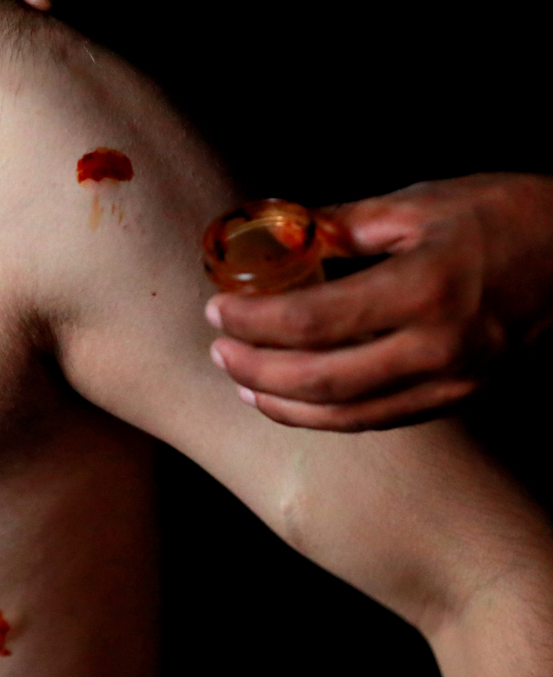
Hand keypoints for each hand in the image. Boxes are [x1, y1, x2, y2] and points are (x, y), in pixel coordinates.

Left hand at [206, 173, 552, 430]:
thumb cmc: (513, 216)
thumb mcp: (427, 202)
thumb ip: (348, 223)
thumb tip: (283, 228)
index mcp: (426, 289)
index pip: (312, 320)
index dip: (254, 321)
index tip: (216, 310)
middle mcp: (439, 348)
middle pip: (320, 381)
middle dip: (256, 371)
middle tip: (218, 353)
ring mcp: (453, 383)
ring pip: (348, 415)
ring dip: (284, 406)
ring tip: (242, 385)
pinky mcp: (462, 400)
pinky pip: (380, 420)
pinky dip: (328, 417)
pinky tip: (295, 403)